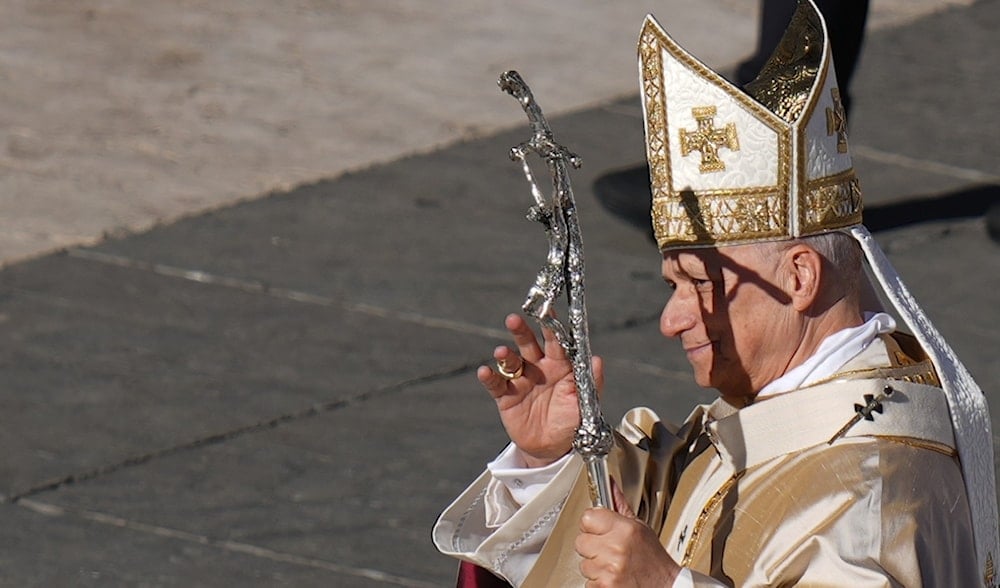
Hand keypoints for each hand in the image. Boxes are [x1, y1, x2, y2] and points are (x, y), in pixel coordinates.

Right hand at [477, 313, 602, 467]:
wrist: (554, 450)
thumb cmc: (573, 423)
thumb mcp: (587, 404)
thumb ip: (591, 381)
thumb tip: (597, 360)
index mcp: (560, 366)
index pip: (555, 342)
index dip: (551, 327)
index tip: (547, 312)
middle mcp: (539, 369)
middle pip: (528, 344)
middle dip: (521, 332)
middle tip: (514, 319)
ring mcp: (521, 381)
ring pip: (511, 361)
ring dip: (505, 355)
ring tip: (501, 352)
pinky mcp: (506, 397)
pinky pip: (496, 384)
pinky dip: (489, 377)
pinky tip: (484, 371)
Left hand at [575, 482, 680, 586]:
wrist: (665, 586)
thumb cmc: (653, 559)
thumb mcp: (640, 527)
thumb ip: (620, 506)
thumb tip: (609, 484)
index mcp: (624, 530)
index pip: (587, 518)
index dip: (592, 524)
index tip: (599, 529)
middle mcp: (615, 549)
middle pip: (580, 541)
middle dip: (592, 546)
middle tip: (608, 549)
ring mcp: (609, 570)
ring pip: (583, 564)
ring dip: (595, 565)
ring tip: (614, 564)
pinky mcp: (604, 587)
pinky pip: (588, 581)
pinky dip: (598, 581)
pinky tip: (613, 577)